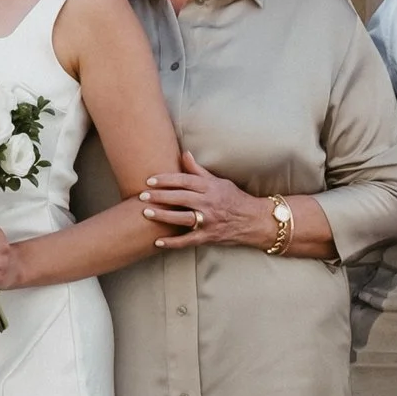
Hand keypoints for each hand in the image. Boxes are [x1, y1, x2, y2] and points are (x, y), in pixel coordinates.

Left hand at [138, 148, 271, 252]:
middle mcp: (209, 203)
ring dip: (163, 216)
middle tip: (141, 195)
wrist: (255, 221)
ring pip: (182, 218)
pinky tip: (157, 242)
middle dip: (160, 196)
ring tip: (146, 212)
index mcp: (210, 188)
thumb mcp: (219, 181)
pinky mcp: (209, 236)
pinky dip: (173, 242)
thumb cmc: (234, 198)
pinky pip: (188, 240)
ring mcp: (209, 221)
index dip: (166, 180)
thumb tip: (183, 153)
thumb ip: (198, 170)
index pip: (185, 180)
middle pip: (180, 198)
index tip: (150, 180)